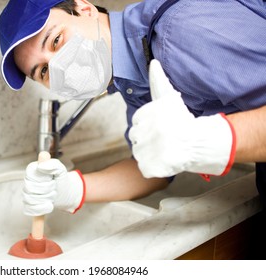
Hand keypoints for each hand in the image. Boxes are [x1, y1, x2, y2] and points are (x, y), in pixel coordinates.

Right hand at [23, 158, 84, 215]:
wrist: (66, 193)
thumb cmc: (61, 180)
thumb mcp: (61, 169)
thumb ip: (53, 163)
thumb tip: (42, 163)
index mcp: (33, 170)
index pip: (29, 174)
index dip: (41, 179)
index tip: (50, 178)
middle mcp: (28, 182)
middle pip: (30, 188)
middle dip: (46, 189)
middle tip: (54, 187)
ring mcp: (28, 194)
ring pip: (30, 199)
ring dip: (46, 199)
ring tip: (53, 195)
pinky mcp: (31, 205)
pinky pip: (30, 209)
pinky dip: (39, 210)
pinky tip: (46, 210)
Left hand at [129, 59, 235, 177]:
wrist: (200, 142)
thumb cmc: (182, 119)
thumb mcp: (168, 97)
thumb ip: (158, 80)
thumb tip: (153, 62)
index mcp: (146, 115)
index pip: (136, 122)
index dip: (149, 125)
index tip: (162, 126)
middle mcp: (146, 132)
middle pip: (135, 137)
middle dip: (147, 138)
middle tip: (164, 138)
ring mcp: (148, 151)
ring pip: (138, 153)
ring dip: (149, 153)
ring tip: (165, 149)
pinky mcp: (151, 167)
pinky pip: (145, 168)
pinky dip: (153, 167)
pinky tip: (165, 160)